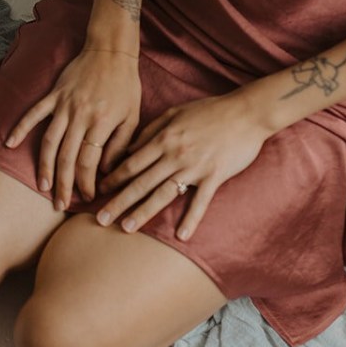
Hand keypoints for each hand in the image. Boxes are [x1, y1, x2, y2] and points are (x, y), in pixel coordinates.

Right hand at [4, 48, 140, 209]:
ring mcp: (64, 105)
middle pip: (67, 157)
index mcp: (102, 123)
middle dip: (63, 183)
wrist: (110, 51)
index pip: (90, 161)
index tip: (87, 198)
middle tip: (60, 204)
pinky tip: (10, 144)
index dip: (87, 182)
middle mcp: (80, 116)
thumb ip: (120, 144)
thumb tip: (107, 171)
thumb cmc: (125, 85)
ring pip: (50, 141)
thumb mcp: (133, 116)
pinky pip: (34, 114)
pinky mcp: (53, 95)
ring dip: (44, 166)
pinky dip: (20, 128)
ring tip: (42, 186)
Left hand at [97, 94, 271, 240]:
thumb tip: (129, 149)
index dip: (113, 179)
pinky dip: (191, 219)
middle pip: (140, 182)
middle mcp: (174, 155)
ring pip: (163, 194)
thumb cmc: (210, 110)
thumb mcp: (174, 113)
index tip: (99, 192)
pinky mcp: (215, 176)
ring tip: (126, 228)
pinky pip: (200, 201)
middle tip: (100, 219)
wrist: (247, 112)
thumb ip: (151, 131)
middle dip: (118, 202)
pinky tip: (181, 236)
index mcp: (163, 139)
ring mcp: (195, 167)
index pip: (131, 163)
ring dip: (143, 213)